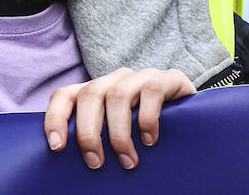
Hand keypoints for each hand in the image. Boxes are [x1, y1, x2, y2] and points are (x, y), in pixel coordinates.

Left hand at [44, 67, 194, 170]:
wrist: (193, 122)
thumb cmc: (147, 137)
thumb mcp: (118, 138)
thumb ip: (99, 143)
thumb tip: (74, 171)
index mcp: (96, 92)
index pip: (65, 95)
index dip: (55, 118)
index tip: (57, 147)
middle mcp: (115, 80)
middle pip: (90, 94)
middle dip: (89, 131)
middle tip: (96, 163)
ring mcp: (140, 77)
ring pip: (117, 94)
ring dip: (119, 132)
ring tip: (128, 162)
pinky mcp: (167, 79)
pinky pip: (152, 90)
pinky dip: (147, 118)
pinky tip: (150, 140)